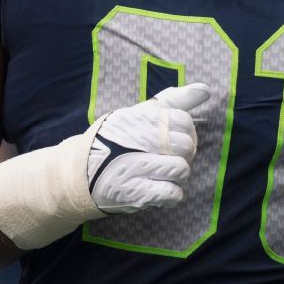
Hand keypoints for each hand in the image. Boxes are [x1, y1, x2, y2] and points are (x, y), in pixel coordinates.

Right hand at [86, 83, 208, 213]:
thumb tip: (205, 90)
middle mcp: (137, 140)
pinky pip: (171, 193)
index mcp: (139, 117)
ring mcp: (135, 167)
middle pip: (185, 146)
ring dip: (177, 174)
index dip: (187, 132)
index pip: (183, 120)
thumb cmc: (116, 139)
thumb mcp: (139, 113)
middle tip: (170, 157)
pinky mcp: (134, 193)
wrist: (79, 171)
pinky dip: (172, 194)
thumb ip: (173, 100)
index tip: (177, 138)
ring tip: (163, 174)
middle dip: (184, 154)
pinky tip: (161, 189)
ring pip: (181, 170)